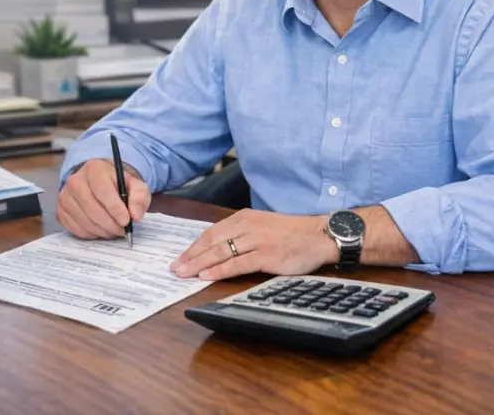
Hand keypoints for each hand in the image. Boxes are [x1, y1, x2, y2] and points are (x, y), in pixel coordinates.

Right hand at [57, 160, 150, 239]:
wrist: (99, 182)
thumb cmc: (118, 184)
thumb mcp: (135, 185)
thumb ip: (139, 197)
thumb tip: (136, 216)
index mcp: (94, 169)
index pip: (102, 190)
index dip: (114, 208)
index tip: (126, 221)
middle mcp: (75, 180)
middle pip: (91, 208)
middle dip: (110, 224)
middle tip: (122, 230)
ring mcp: (65, 196)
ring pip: (84, 221)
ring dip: (102, 231)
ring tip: (113, 230)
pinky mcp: (61, 210)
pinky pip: (75, 228)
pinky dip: (91, 234)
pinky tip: (100, 229)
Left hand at [170, 209, 338, 280]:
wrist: (318, 235)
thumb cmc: (291, 233)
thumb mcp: (261, 225)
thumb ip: (240, 233)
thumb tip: (217, 248)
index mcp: (243, 218)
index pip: (211, 232)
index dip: (193, 246)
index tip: (180, 257)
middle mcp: (246, 226)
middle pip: (211, 242)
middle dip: (190, 256)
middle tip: (174, 268)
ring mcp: (256, 240)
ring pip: (220, 252)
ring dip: (199, 264)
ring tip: (183, 273)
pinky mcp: (266, 255)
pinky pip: (237, 264)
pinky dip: (219, 270)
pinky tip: (206, 276)